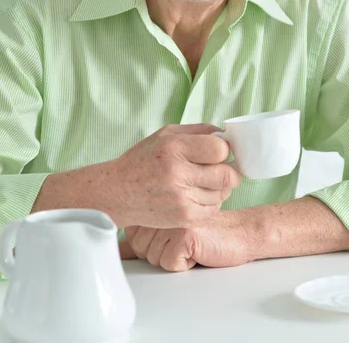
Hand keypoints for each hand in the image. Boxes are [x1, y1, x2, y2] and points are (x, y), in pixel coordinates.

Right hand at [112, 124, 241, 228]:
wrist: (117, 193)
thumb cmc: (142, 160)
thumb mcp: (165, 135)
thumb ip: (197, 131)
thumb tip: (224, 134)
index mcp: (175, 148)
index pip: (220, 149)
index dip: (224, 149)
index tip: (219, 151)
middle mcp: (179, 174)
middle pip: (228, 175)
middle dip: (230, 170)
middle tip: (222, 168)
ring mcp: (182, 198)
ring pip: (223, 193)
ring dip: (220, 186)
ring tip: (204, 180)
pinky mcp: (184, 217)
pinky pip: (214, 208)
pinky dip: (212, 200)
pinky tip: (197, 193)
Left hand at [120, 210, 251, 271]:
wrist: (239, 231)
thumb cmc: (205, 231)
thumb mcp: (171, 227)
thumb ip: (144, 233)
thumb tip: (115, 250)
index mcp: (157, 203)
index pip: (132, 236)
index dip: (151, 245)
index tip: (170, 237)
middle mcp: (162, 207)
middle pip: (140, 249)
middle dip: (162, 253)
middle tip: (183, 241)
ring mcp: (173, 218)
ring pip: (153, 258)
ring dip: (174, 258)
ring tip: (191, 243)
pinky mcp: (184, 233)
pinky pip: (169, 263)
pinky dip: (185, 264)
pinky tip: (198, 250)